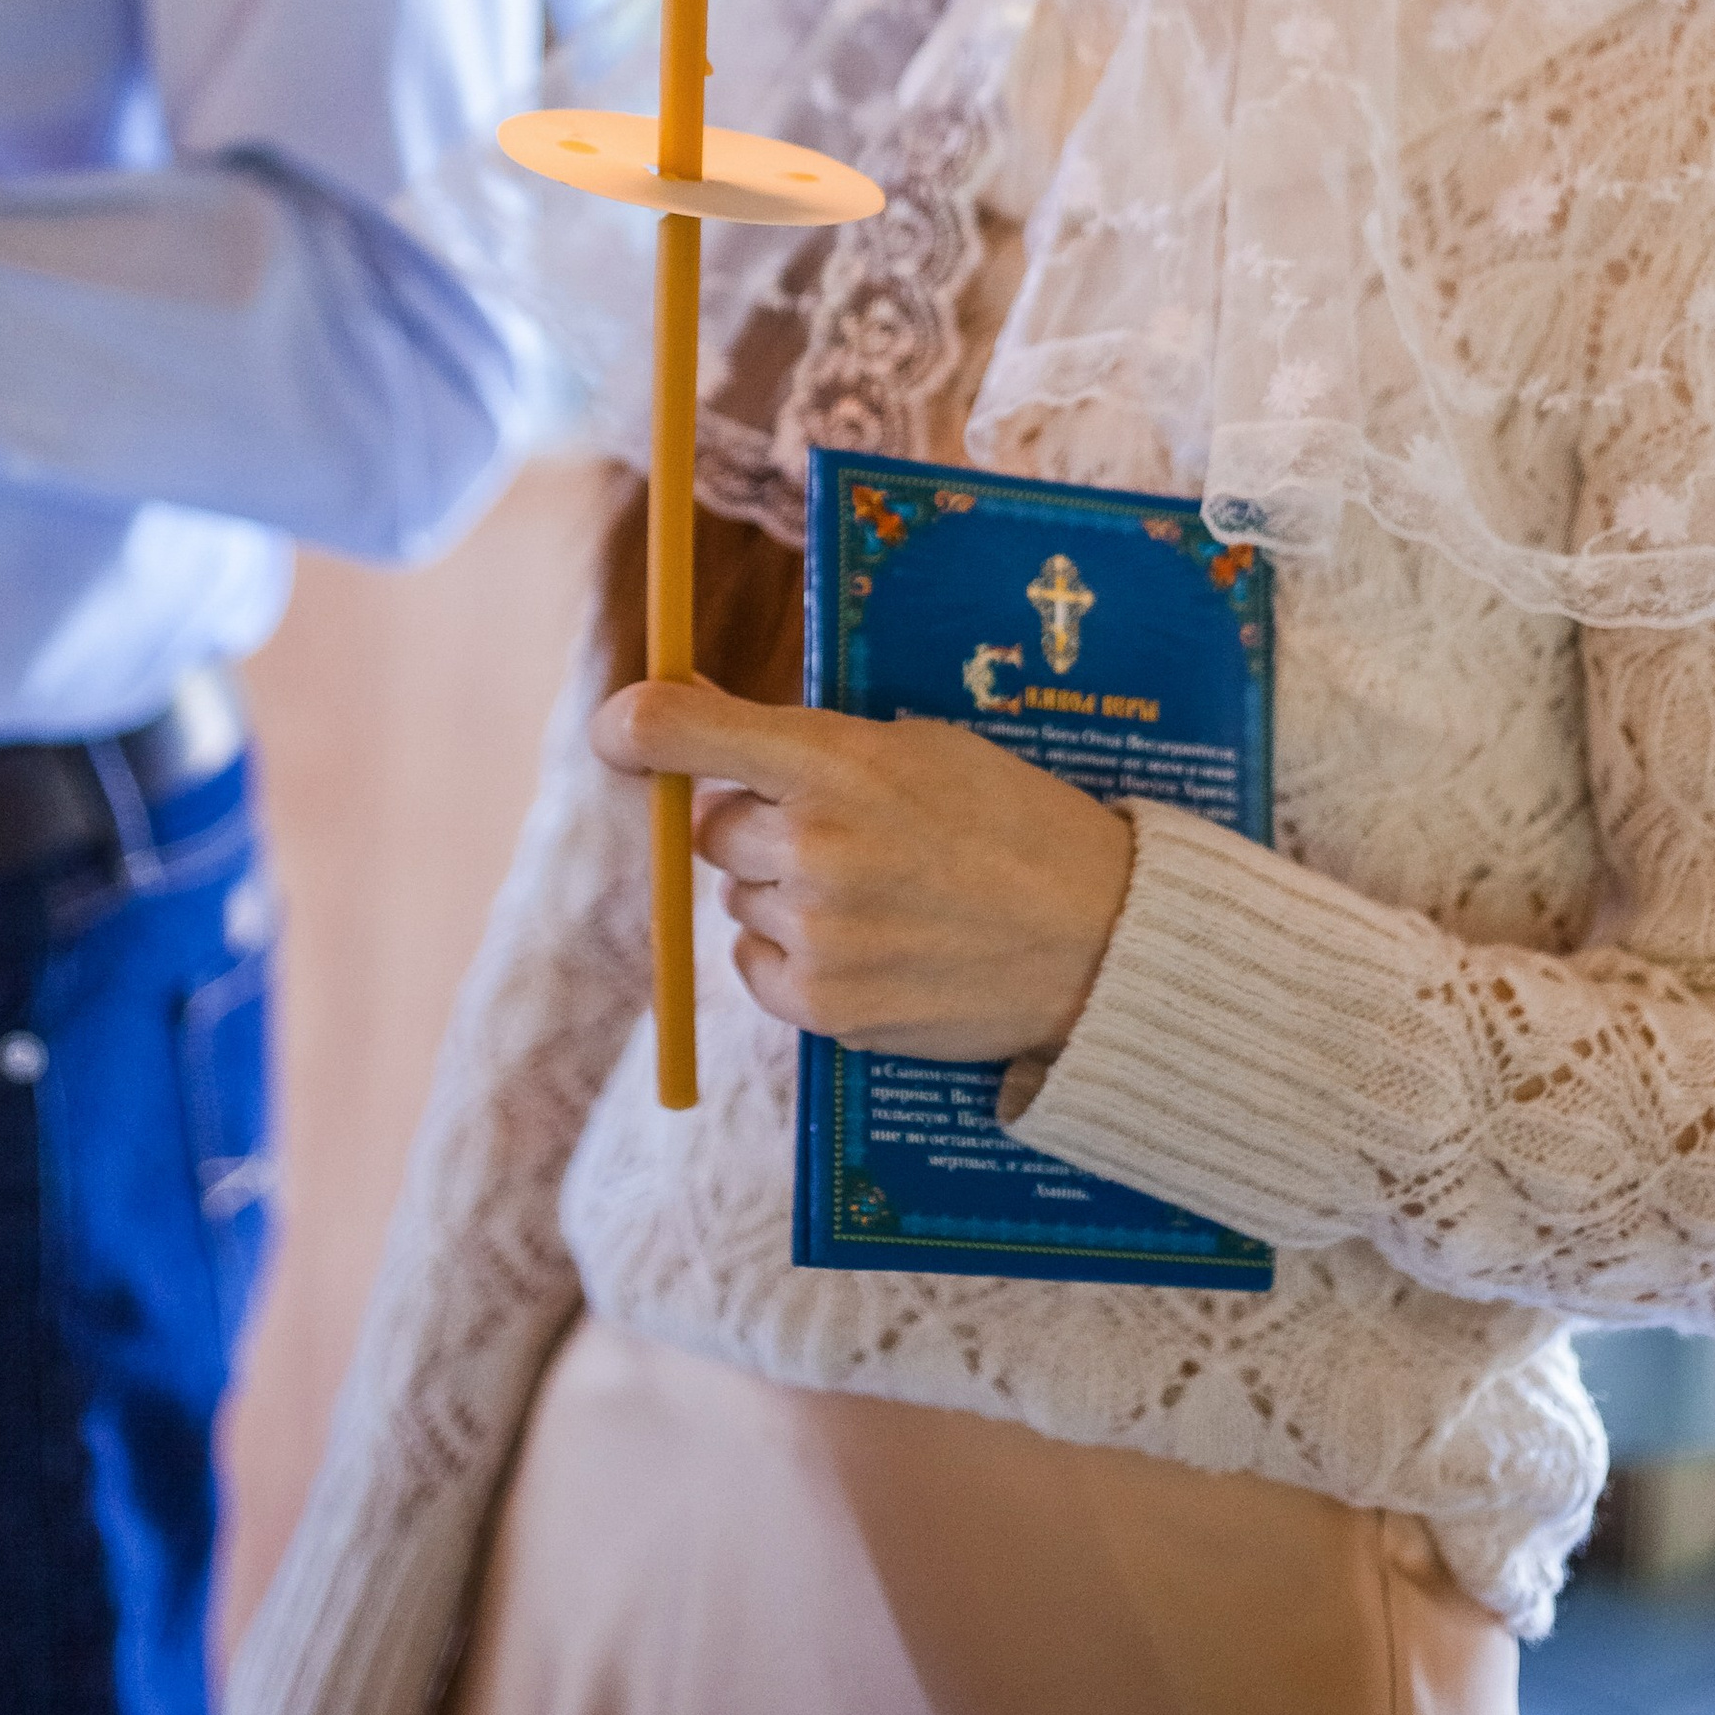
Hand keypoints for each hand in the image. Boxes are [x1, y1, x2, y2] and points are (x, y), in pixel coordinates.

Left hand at [592, 677, 1134, 1061]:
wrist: (1096, 937)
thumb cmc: (1008, 821)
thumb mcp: (917, 745)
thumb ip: (802, 736)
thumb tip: (684, 707)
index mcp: (838, 761)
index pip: (684, 732)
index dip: (635, 727)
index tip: (617, 731)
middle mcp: (815, 846)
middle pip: (710, 827)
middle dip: (755, 821)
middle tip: (839, 829)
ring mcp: (820, 933)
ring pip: (739, 898)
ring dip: (782, 890)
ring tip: (880, 891)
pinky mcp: (828, 1008)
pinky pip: (757, 969)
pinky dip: (793, 956)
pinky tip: (868, 942)